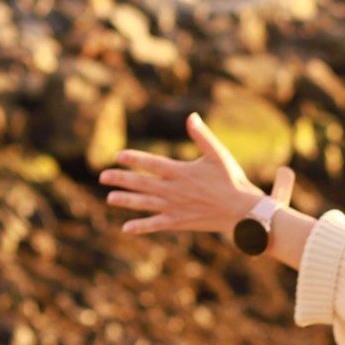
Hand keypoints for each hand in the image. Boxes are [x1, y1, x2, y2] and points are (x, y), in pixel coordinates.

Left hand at [98, 112, 293, 235]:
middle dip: (121, 179)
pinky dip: (141, 226)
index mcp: (181, 171)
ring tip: (109, 198)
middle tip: (103, 176)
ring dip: (126, 200)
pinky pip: (155, 224)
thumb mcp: (218, 154)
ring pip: (145, 203)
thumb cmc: (231, 180)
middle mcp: (173, 189)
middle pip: (142, 183)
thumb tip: (191, 117)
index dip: (133, 159)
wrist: (242, 211)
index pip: (151, 163)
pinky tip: (126, 227)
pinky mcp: (179, 221)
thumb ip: (202, 136)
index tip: (117, 156)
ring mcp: (175, 207)